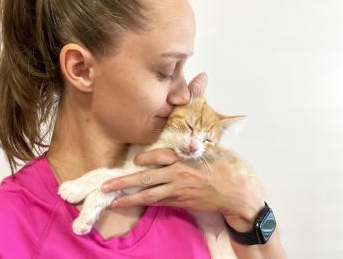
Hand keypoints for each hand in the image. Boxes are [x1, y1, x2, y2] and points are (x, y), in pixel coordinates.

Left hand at [101, 148, 265, 232]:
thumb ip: (191, 145)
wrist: (236, 192)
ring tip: (114, 201)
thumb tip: (180, 138)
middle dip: (124, 182)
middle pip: (147, 179)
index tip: (135, 161)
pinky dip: (147, 203)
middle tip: (106, 186)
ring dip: (130, 199)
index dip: (145, 158)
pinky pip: (161, 203)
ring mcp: (179, 191)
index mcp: (185, 159)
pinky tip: (135, 204)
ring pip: (150, 195)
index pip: (159, 156)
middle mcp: (178, 175)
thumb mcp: (210, 149)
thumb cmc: (223, 168)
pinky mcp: (181, 202)